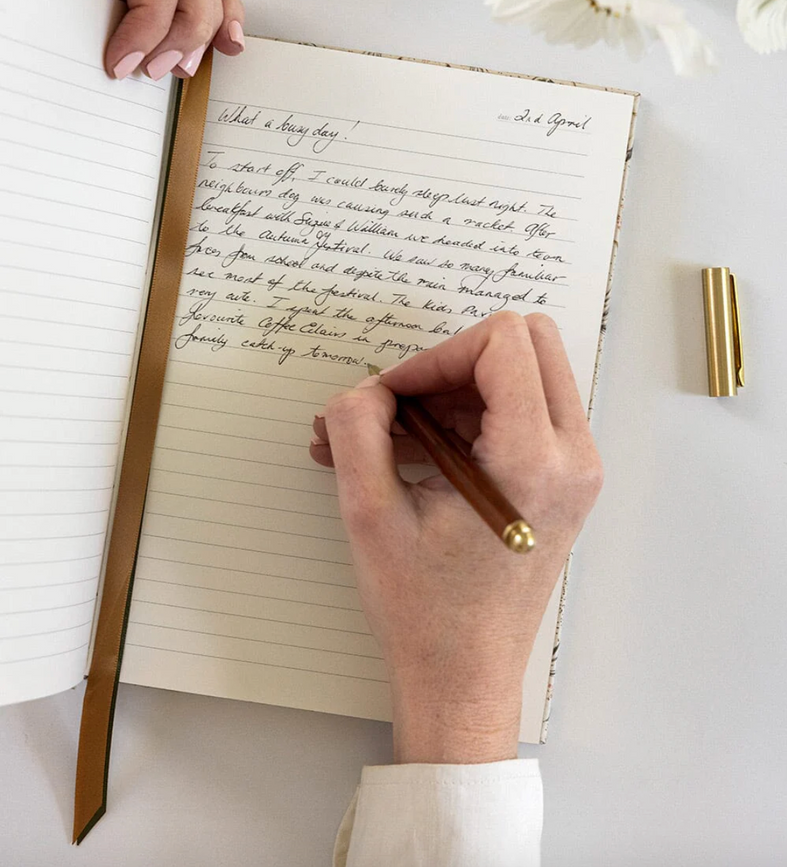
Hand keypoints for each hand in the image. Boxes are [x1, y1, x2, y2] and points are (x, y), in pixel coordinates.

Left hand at [27, 0, 244, 79]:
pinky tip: (226, 45)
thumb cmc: (67, 7)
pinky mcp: (203, 0)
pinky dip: (229, 30)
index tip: (121, 63)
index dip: (146, 26)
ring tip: (165, 67)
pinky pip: (229, 8)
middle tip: (147, 69)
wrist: (77, 28)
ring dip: (194, 46)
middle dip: (175, 41)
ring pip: (216, 10)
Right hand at [310, 312, 602, 762]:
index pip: (502, 342)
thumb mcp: (369, 515)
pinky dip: (472, 417)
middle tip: (400, 409)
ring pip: (527, 374)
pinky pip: (527, 412)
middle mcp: (574, 456)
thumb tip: (361, 390)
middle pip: (527, 343)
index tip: (390, 397)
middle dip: (453, 363)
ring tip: (388, 440)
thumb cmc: (422, 611)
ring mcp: (578, 470)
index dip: (434, 355)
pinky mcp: (566, 482)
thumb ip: (356, 430)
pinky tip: (415, 456)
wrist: (466, 680)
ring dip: (457, 391)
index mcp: (532, 460)